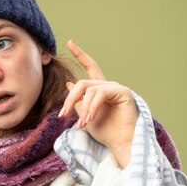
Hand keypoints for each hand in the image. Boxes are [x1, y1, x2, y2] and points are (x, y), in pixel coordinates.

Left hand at [58, 40, 138, 167]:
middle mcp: (108, 86)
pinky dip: (92, 106)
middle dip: (70, 99)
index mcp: (99, 90)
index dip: (80, 54)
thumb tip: (69, 84)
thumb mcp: (85, 115)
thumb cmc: (105, 132)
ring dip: (83, 108)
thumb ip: (78, 100)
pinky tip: (91, 118)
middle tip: (63, 115)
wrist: (120, 143)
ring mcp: (116, 87)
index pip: (90, 68)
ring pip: (89, 89)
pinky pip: (100, 94)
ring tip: (82, 124)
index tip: (70, 42)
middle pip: (82, 83)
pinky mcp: (123, 92)